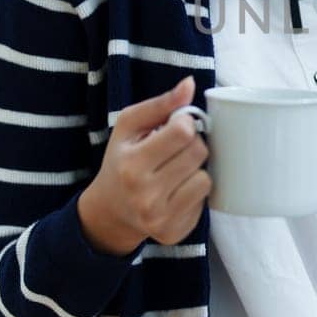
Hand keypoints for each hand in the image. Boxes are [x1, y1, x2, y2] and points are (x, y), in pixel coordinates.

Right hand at [77, 75, 212, 255]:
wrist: (110, 211)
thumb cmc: (121, 160)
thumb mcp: (128, 127)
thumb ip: (160, 104)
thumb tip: (190, 84)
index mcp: (132, 164)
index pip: (183, 132)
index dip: (185, 124)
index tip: (176, 127)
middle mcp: (145, 194)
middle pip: (198, 152)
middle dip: (192, 145)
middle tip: (175, 150)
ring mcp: (160, 218)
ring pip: (206, 178)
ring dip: (196, 169)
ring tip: (176, 170)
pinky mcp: (174, 232)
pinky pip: (204, 201)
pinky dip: (195, 191)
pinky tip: (177, 190)